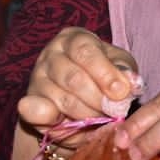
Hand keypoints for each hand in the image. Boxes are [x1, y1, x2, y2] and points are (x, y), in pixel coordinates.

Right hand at [16, 29, 139, 134]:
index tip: (120, 93)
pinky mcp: (28, 102)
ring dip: (85, 114)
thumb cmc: (104, 83)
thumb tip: (131, 82)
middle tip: (112, 112)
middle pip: (74, 77)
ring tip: (97, 118)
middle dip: (97, 99)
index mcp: (75, 39)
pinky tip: (62, 121)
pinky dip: (50, 118)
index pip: (85, 51)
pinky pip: (35, 110)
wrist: (81, 112)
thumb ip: (126, 73)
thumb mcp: (121, 71)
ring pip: (62, 98)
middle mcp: (51, 54)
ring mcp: (37, 78)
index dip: (105, 73)